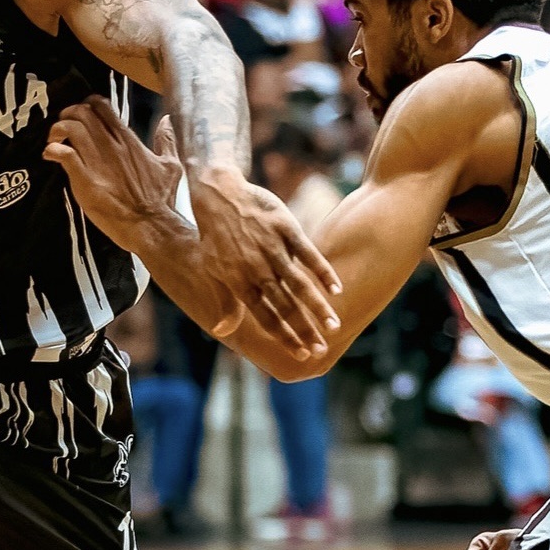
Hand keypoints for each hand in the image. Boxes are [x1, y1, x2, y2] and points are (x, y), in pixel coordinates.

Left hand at [46, 99, 245, 338]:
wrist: (151, 226)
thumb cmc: (161, 200)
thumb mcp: (171, 166)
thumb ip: (166, 141)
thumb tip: (167, 121)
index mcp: (128, 140)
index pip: (102, 107)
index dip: (87, 105)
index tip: (83, 114)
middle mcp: (111, 146)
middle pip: (82, 112)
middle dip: (69, 114)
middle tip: (64, 127)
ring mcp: (97, 162)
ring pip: (70, 128)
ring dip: (57, 130)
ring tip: (54, 140)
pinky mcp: (85, 180)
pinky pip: (64, 154)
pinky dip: (53, 149)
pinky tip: (50, 154)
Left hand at [187, 164, 341, 360]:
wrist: (219, 195)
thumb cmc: (217, 237)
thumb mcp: (213, 270)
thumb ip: (225, 302)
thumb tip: (222, 332)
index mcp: (240, 283)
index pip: (265, 317)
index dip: (284, 337)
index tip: (302, 354)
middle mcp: (256, 269)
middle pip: (284, 306)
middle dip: (304, 330)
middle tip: (321, 350)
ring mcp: (272, 248)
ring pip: (298, 284)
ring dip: (316, 307)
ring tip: (333, 326)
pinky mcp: (285, 227)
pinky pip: (307, 252)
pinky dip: (322, 271)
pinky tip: (336, 289)